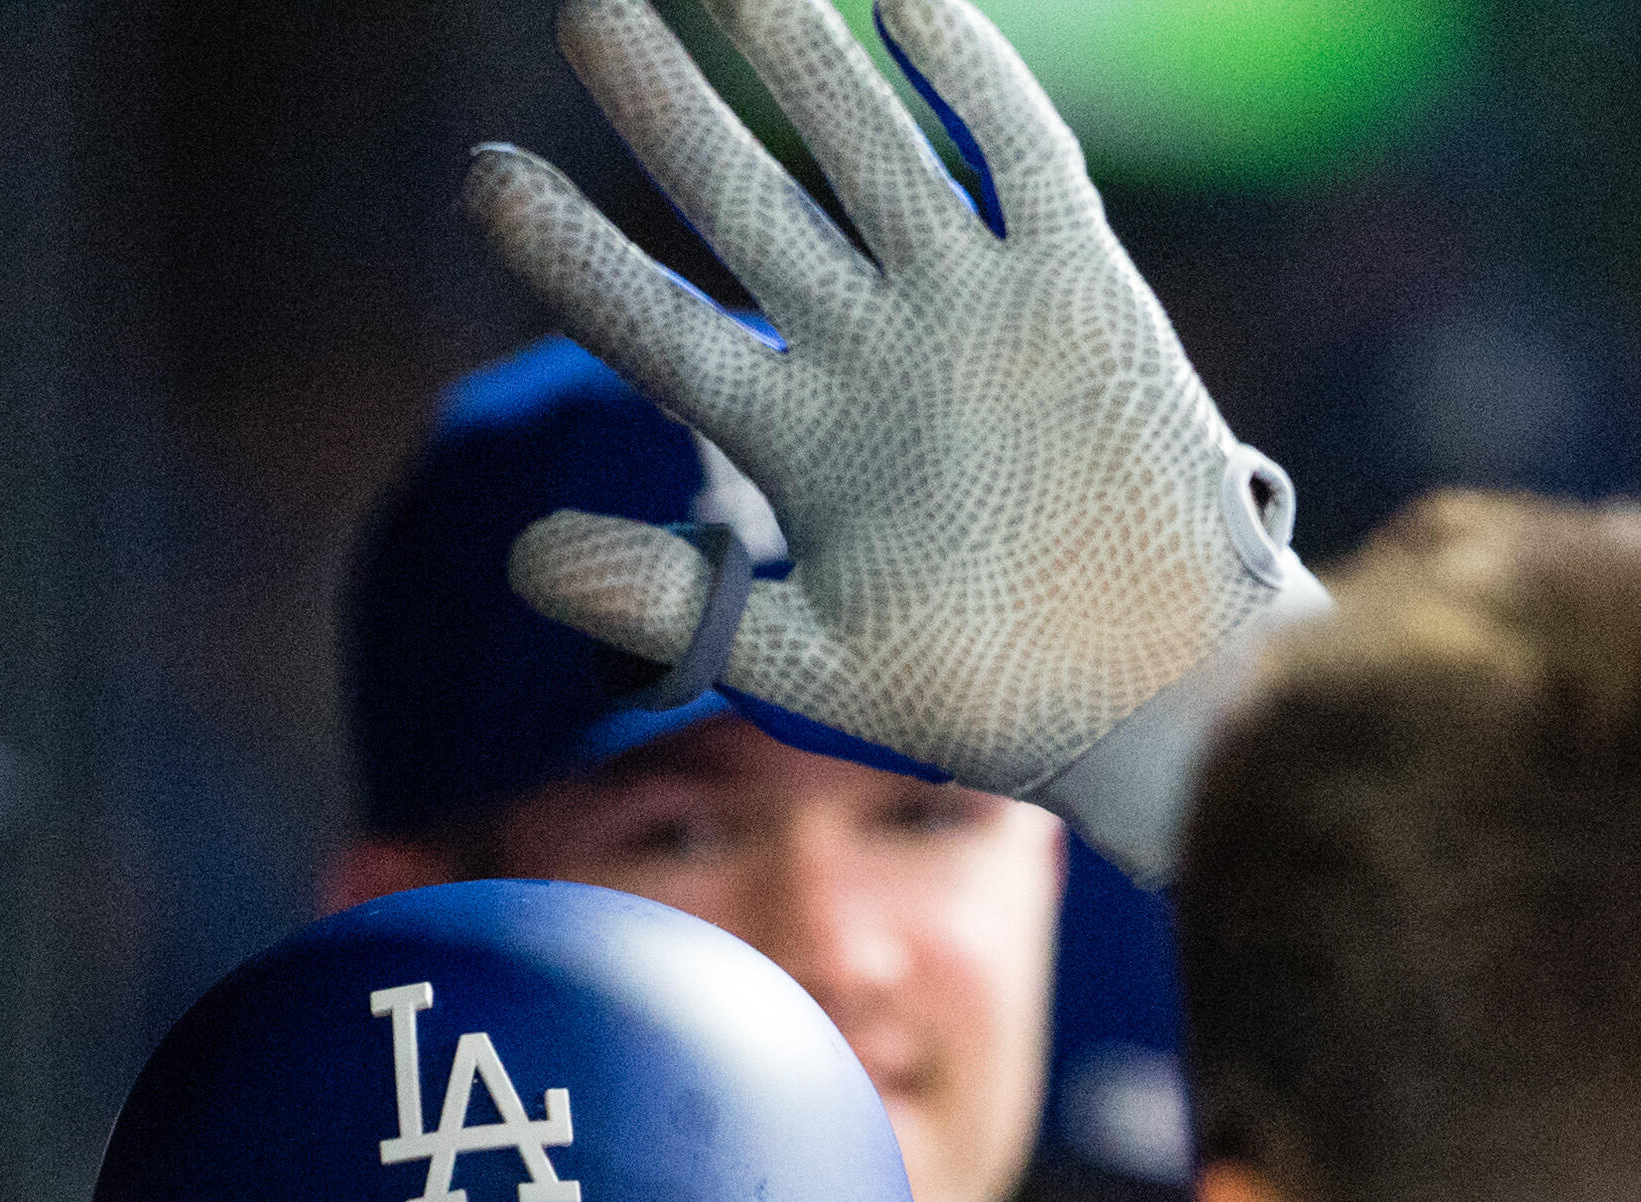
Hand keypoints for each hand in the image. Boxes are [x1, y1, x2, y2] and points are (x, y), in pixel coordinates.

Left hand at [462, 0, 1308, 857]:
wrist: (1155, 693)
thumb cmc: (987, 691)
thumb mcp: (815, 664)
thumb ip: (677, 607)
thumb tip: (521, 559)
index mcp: (802, 439)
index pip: (661, 326)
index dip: (574, 254)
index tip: (485, 179)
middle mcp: (872, 349)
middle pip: (746, 205)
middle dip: (666, 108)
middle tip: (587, 7)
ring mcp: (970, 306)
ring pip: (866, 152)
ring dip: (799, 59)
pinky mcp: (1075, 283)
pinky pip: (1016, 156)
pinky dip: (968, 78)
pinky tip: (902, 1)